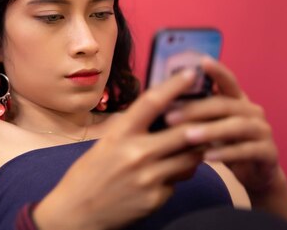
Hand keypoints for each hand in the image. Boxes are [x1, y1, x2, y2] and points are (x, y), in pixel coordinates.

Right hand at [34, 69, 204, 229]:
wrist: (77, 213)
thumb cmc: (89, 174)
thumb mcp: (105, 143)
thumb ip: (132, 130)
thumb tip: (160, 115)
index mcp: (120, 134)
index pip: (152, 103)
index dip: (174, 86)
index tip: (190, 73)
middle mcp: (136, 153)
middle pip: (183, 132)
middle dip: (200, 124)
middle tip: (210, 117)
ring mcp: (148, 177)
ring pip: (190, 159)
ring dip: (194, 151)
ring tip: (188, 147)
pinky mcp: (156, 198)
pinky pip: (178, 181)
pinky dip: (178, 175)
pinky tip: (166, 174)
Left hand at [164, 58, 279, 195]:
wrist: (256, 174)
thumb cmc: (226, 143)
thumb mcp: (211, 126)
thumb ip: (196, 113)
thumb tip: (160, 104)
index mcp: (238, 100)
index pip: (228, 80)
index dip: (216, 70)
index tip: (201, 61)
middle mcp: (253, 111)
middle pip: (224, 104)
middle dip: (195, 110)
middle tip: (169, 117)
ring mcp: (263, 131)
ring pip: (236, 126)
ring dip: (210, 130)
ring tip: (187, 136)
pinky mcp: (268, 152)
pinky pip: (246, 150)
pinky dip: (225, 153)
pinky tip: (206, 157)